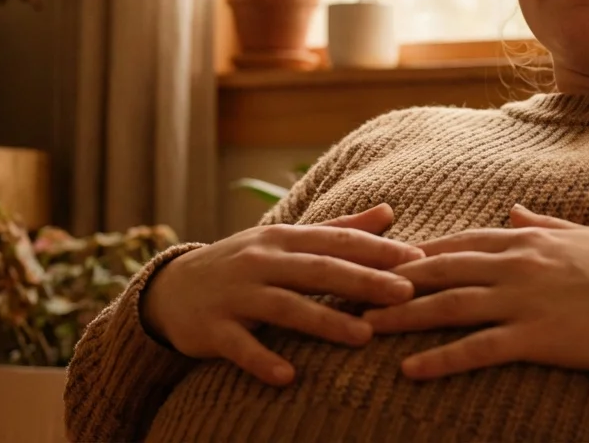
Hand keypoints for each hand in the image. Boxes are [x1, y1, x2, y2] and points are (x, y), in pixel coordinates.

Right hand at [142, 203, 423, 385]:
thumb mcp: (286, 241)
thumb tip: (389, 212)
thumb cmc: (243, 266)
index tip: (417, 259)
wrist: (170, 291)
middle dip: (363, 280)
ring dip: (325, 321)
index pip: (336, 241)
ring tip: (364, 337)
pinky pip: (239, 347)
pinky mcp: (212, 328)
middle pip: (317, 270)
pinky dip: (262, 360)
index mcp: (282, 239)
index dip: (377, 249)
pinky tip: (289, 377)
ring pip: (284, 306)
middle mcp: (259, 262)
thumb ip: (338, 229)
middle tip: (405, 293)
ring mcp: (234, 295)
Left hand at [362, 205, 588, 379]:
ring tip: (364, 329)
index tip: (380, 260)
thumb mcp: (584, 236)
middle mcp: (517, 265)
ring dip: (401, 318)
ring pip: (448, 307)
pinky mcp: (535, 337)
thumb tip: (514, 211)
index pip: (456, 242)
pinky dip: (440, 360)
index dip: (414, 252)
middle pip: (439, 271)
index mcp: (527, 240)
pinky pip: (478, 349)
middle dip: (392, 281)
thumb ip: (543, 225)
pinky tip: (410, 370)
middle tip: (353, 291)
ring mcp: (523, 300)